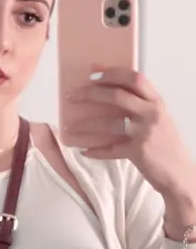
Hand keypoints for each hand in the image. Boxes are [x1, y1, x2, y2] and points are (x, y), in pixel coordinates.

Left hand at [64, 67, 193, 195]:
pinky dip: (95, 151)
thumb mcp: (158, 119)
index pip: (134, 78)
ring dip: (85, 125)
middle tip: (72, 96)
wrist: (179, 174)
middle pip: (118, 96)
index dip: (112, 74)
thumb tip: (108, 94)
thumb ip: (140, 106)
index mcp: (156, 102)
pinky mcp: (138, 152)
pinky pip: (110, 149)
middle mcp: (152, 113)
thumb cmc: (165, 145)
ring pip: (109, 123)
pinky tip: (83, 151)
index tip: (93, 74)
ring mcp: (145, 132)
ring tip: (69, 128)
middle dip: (90, 94)